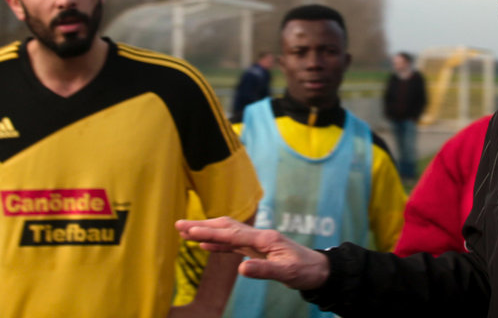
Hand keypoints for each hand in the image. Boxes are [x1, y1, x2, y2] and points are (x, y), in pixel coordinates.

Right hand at [175, 217, 329, 290]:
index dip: (209, 232)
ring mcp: (257, 242)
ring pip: (227, 233)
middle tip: (178, 224)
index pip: (231, 234)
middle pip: (225, 228)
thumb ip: (264, 269)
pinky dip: (217, 243)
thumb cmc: (305, 270)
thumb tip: (241, 268)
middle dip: (201, 226)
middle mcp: (258, 236)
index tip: (189, 230)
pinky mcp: (257, 249)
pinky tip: (205, 244)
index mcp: (264, 239)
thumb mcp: (286, 273)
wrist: (319, 269)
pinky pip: (233, 244)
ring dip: (206, 231)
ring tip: (185, 231)